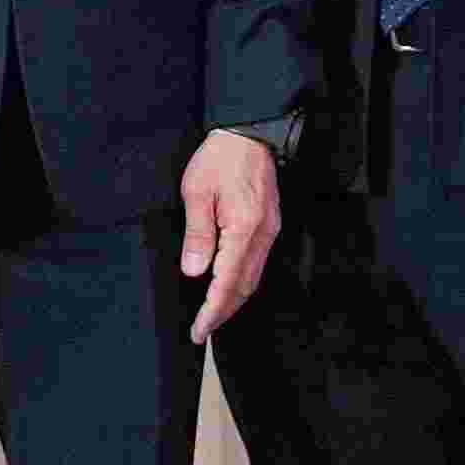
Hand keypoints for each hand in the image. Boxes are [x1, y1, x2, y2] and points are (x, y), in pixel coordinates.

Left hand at [175, 130, 280, 343]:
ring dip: (232, 301)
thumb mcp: (197, 192)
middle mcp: (263, 235)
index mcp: (245, 228)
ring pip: (253, 278)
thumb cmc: (220, 158)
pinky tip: (227, 288)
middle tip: (202, 331)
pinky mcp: (269, 226)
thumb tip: (195, 271)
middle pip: (244, 287)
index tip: (198, 330)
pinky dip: (241, 283)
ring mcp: (269, 231)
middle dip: (223, 313)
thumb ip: (197, 234)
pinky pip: (256, 264)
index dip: (212, 311)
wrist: (248, 133)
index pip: (227, 283)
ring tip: (211, 317)